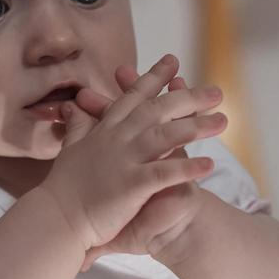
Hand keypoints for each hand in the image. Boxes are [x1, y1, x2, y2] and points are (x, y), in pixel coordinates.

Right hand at [39, 54, 224, 256]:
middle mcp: (116, 139)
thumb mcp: (71, 147)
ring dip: (196, 127)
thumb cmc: (65, 186)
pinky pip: (164, 173)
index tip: (173, 61)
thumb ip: (78, 125)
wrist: (56, 216)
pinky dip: (187, 167)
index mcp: (105, 130)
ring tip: (223, 121)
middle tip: (216, 91)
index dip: (154, 78)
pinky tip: (209, 164)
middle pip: (157, 110)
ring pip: (165, 136)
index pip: (133, 97)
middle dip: (188, 98)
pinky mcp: (131, 185)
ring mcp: (124, 160)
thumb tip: (72, 106)